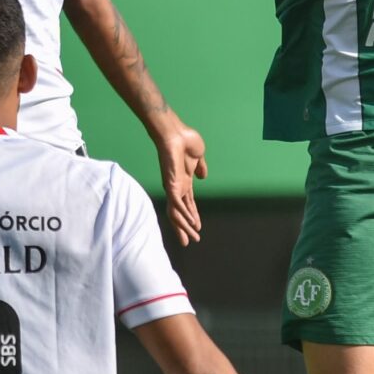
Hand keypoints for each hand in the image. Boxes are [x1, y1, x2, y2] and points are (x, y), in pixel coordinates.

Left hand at [152, 119, 208, 246]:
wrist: (175, 132)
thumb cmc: (185, 139)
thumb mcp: (199, 156)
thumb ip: (200, 167)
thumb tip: (203, 176)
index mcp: (184, 180)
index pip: (188, 203)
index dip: (193, 215)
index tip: (198, 227)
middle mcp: (177, 186)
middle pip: (181, 212)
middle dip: (185, 227)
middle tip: (190, 241)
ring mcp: (173, 186)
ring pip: (177, 213)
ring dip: (184, 227)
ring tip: (191, 239)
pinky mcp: (170, 185)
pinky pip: (176, 205)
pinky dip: (183, 216)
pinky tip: (190, 225)